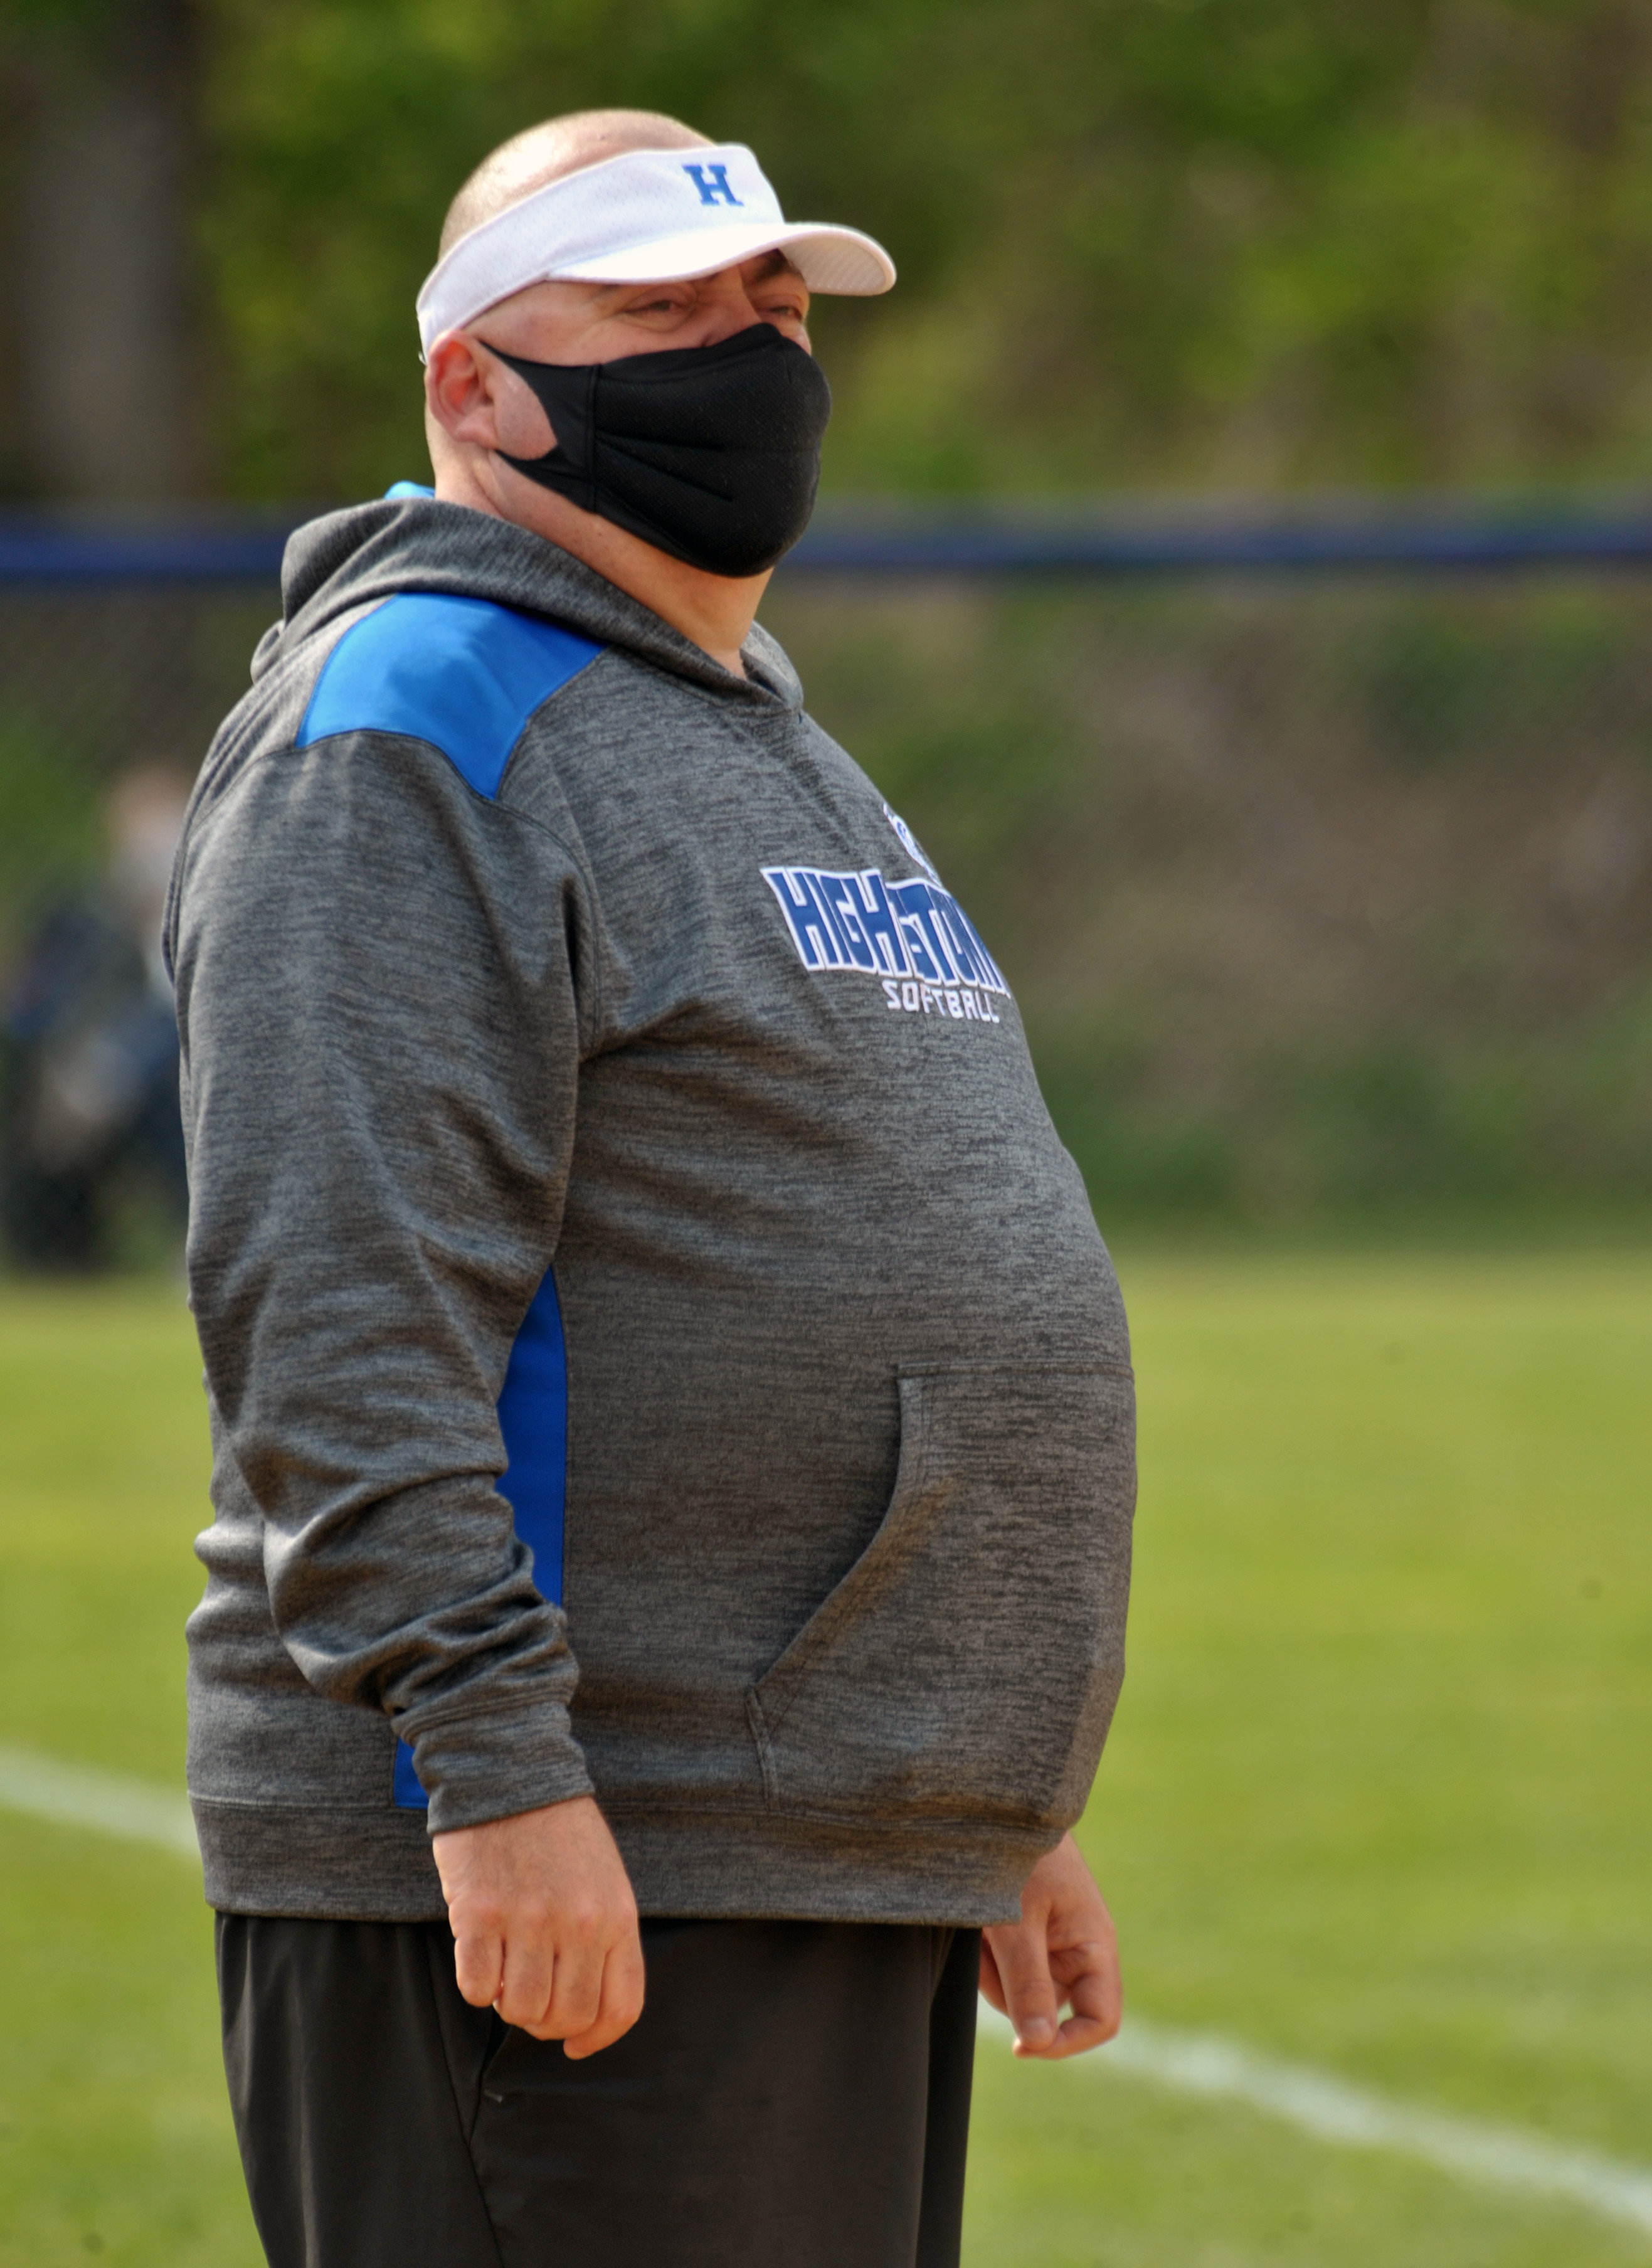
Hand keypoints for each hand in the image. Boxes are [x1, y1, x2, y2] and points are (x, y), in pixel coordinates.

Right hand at [432, 1794, 644, 2058]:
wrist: (509, 1772)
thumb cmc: (558, 1831)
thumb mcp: (605, 1879)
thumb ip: (604, 1938)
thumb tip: (587, 2012)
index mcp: (617, 1915)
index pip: (621, 2006)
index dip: (597, 2039)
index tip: (576, 2046)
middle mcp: (579, 1923)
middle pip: (568, 2017)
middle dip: (547, 2022)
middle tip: (531, 1998)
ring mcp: (530, 1920)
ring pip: (521, 2010)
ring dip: (510, 2003)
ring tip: (507, 1968)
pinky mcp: (481, 1915)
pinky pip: (477, 1989)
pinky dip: (477, 1984)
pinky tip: (481, 1952)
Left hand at [980, 1832, 1120, 2059]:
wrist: (996, 1806)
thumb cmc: (1017, 1853)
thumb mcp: (1017, 1921)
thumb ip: (1028, 1982)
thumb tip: (1039, 2044)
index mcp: (1094, 1945)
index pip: (1101, 2018)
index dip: (1067, 2043)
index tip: (1022, 2046)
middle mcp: (1077, 1949)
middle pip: (1047, 2008)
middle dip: (1011, 1991)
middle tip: (989, 1949)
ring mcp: (1049, 1943)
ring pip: (1018, 1991)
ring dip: (992, 1970)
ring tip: (982, 1926)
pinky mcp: (1023, 1935)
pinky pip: (1002, 1970)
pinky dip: (984, 1956)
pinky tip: (976, 1927)